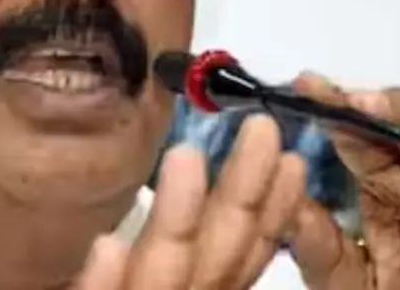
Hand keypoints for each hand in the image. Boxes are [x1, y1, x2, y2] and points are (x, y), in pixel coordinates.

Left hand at [75, 115, 307, 288]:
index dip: (268, 212)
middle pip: (215, 258)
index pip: (234, 256)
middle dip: (242, 195)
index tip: (292, 159)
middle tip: (262, 126)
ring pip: (163, 274)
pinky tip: (109, 243)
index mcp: (186, 289)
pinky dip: (106, 282)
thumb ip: (140, 259)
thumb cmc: (117, 281)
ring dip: (179, 218)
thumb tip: (156, 196)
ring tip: (187, 155)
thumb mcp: (130, 273)